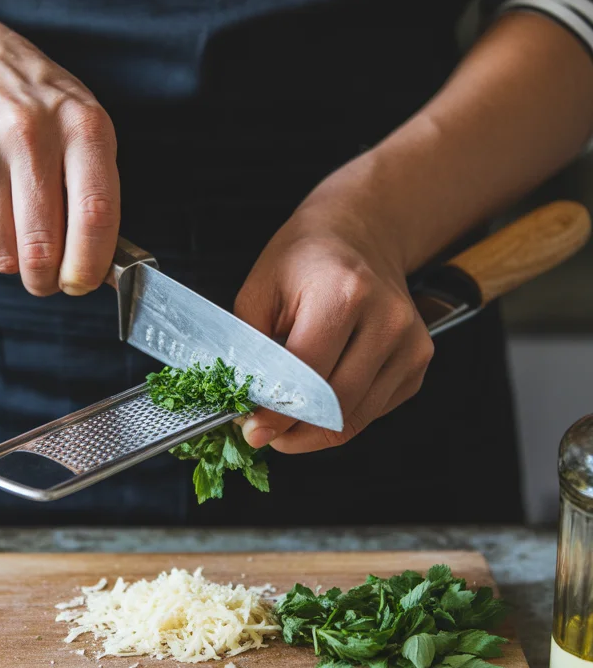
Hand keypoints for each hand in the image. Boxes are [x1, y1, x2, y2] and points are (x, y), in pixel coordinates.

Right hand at [0, 6, 118, 295]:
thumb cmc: (35, 104)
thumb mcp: (80, 126)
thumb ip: (95, 193)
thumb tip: (98, 269)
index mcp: (80, 125)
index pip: (94, 214)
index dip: (90, 263)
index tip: (83, 283)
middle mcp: (28, 132)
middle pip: (42, 244)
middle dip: (46, 279)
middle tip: (47, 281)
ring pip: (2, 251)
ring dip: (13, 260)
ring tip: (17, 233)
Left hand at [235, 161, 433, 453]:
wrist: (361, 234)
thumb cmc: (305, 259)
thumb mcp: (260, 289)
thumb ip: (251, 348)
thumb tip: (247, 403)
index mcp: (343, 294)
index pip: (308, 375)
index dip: (277, 412)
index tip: (253, 431)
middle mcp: (386, 320)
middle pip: (337, 405)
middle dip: (294, 431)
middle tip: (264, 433)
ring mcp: (410, 343)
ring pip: (357, 418)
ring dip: (315, 431)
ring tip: (286, 418)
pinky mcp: (418, 362)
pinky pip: (374, 411)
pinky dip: (340, 417)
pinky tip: (320, 399)